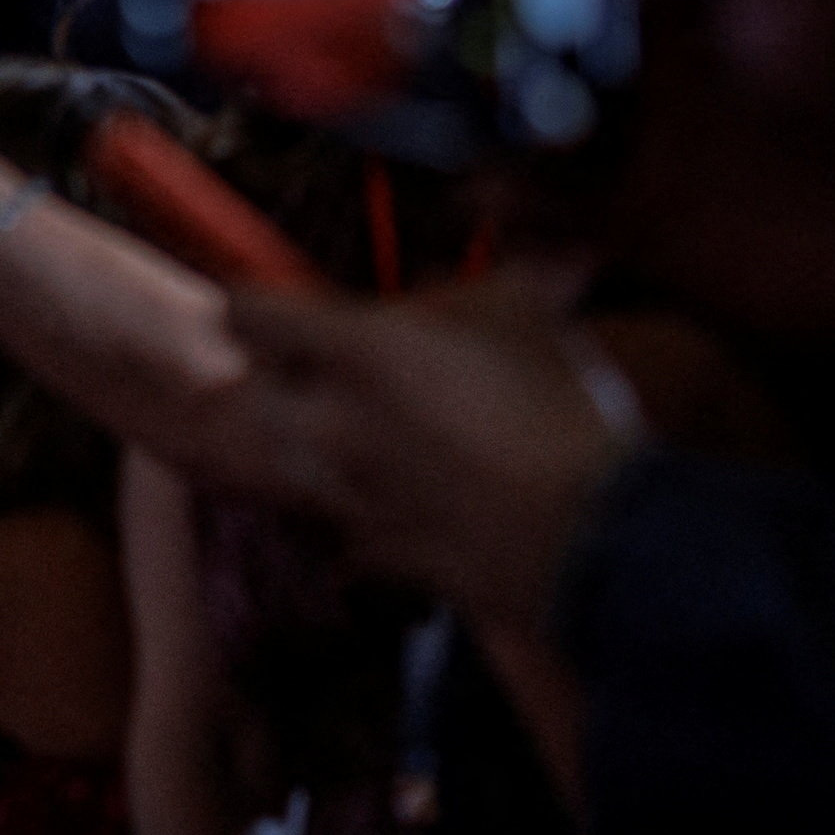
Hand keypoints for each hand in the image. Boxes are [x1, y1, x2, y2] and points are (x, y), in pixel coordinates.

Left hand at [159, 274, 631, 636]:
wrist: (584, 535)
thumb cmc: (554, 410)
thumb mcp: (521, 312)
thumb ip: (462, 292)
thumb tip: (442, 281)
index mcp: (358, 352)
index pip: (249, 315)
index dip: (257, 308)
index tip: (275, 308)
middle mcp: (330, 426)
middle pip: (251, 397)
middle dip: (273, 383)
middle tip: (314, 374)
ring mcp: (345, 496)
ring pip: (285, 467)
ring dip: (308, 448)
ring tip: (355, 436)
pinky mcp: (374, 553)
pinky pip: (340, 528)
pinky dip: (358, 514)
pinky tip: (398, 500)